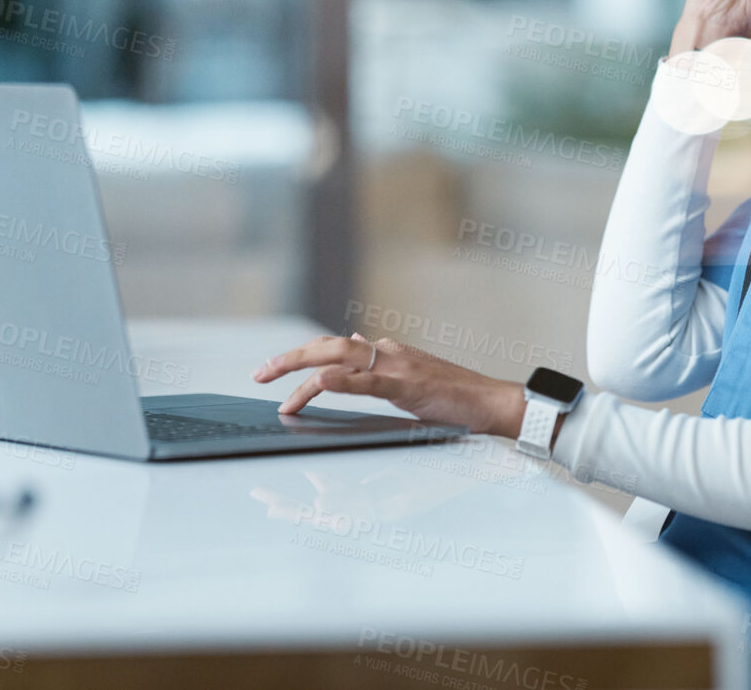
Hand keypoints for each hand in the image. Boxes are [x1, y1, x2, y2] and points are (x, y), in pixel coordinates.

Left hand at [253, 333, 526, 437]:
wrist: (491, 402)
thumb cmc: (454, 398)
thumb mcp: (409, 380)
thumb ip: (378, 370)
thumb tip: (352, 349)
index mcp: (386, 353)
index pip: (333, 351)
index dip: (300, 358)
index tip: (272, 372)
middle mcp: (387, 352)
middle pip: (327, 348)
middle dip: (289, 359)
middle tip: (259, 374)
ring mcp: (397, 366)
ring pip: (339, 359)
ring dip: (301, 369)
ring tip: (274, 383)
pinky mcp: (408, 385)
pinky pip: (367, 381)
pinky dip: (340, 380)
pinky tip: (318, 384)